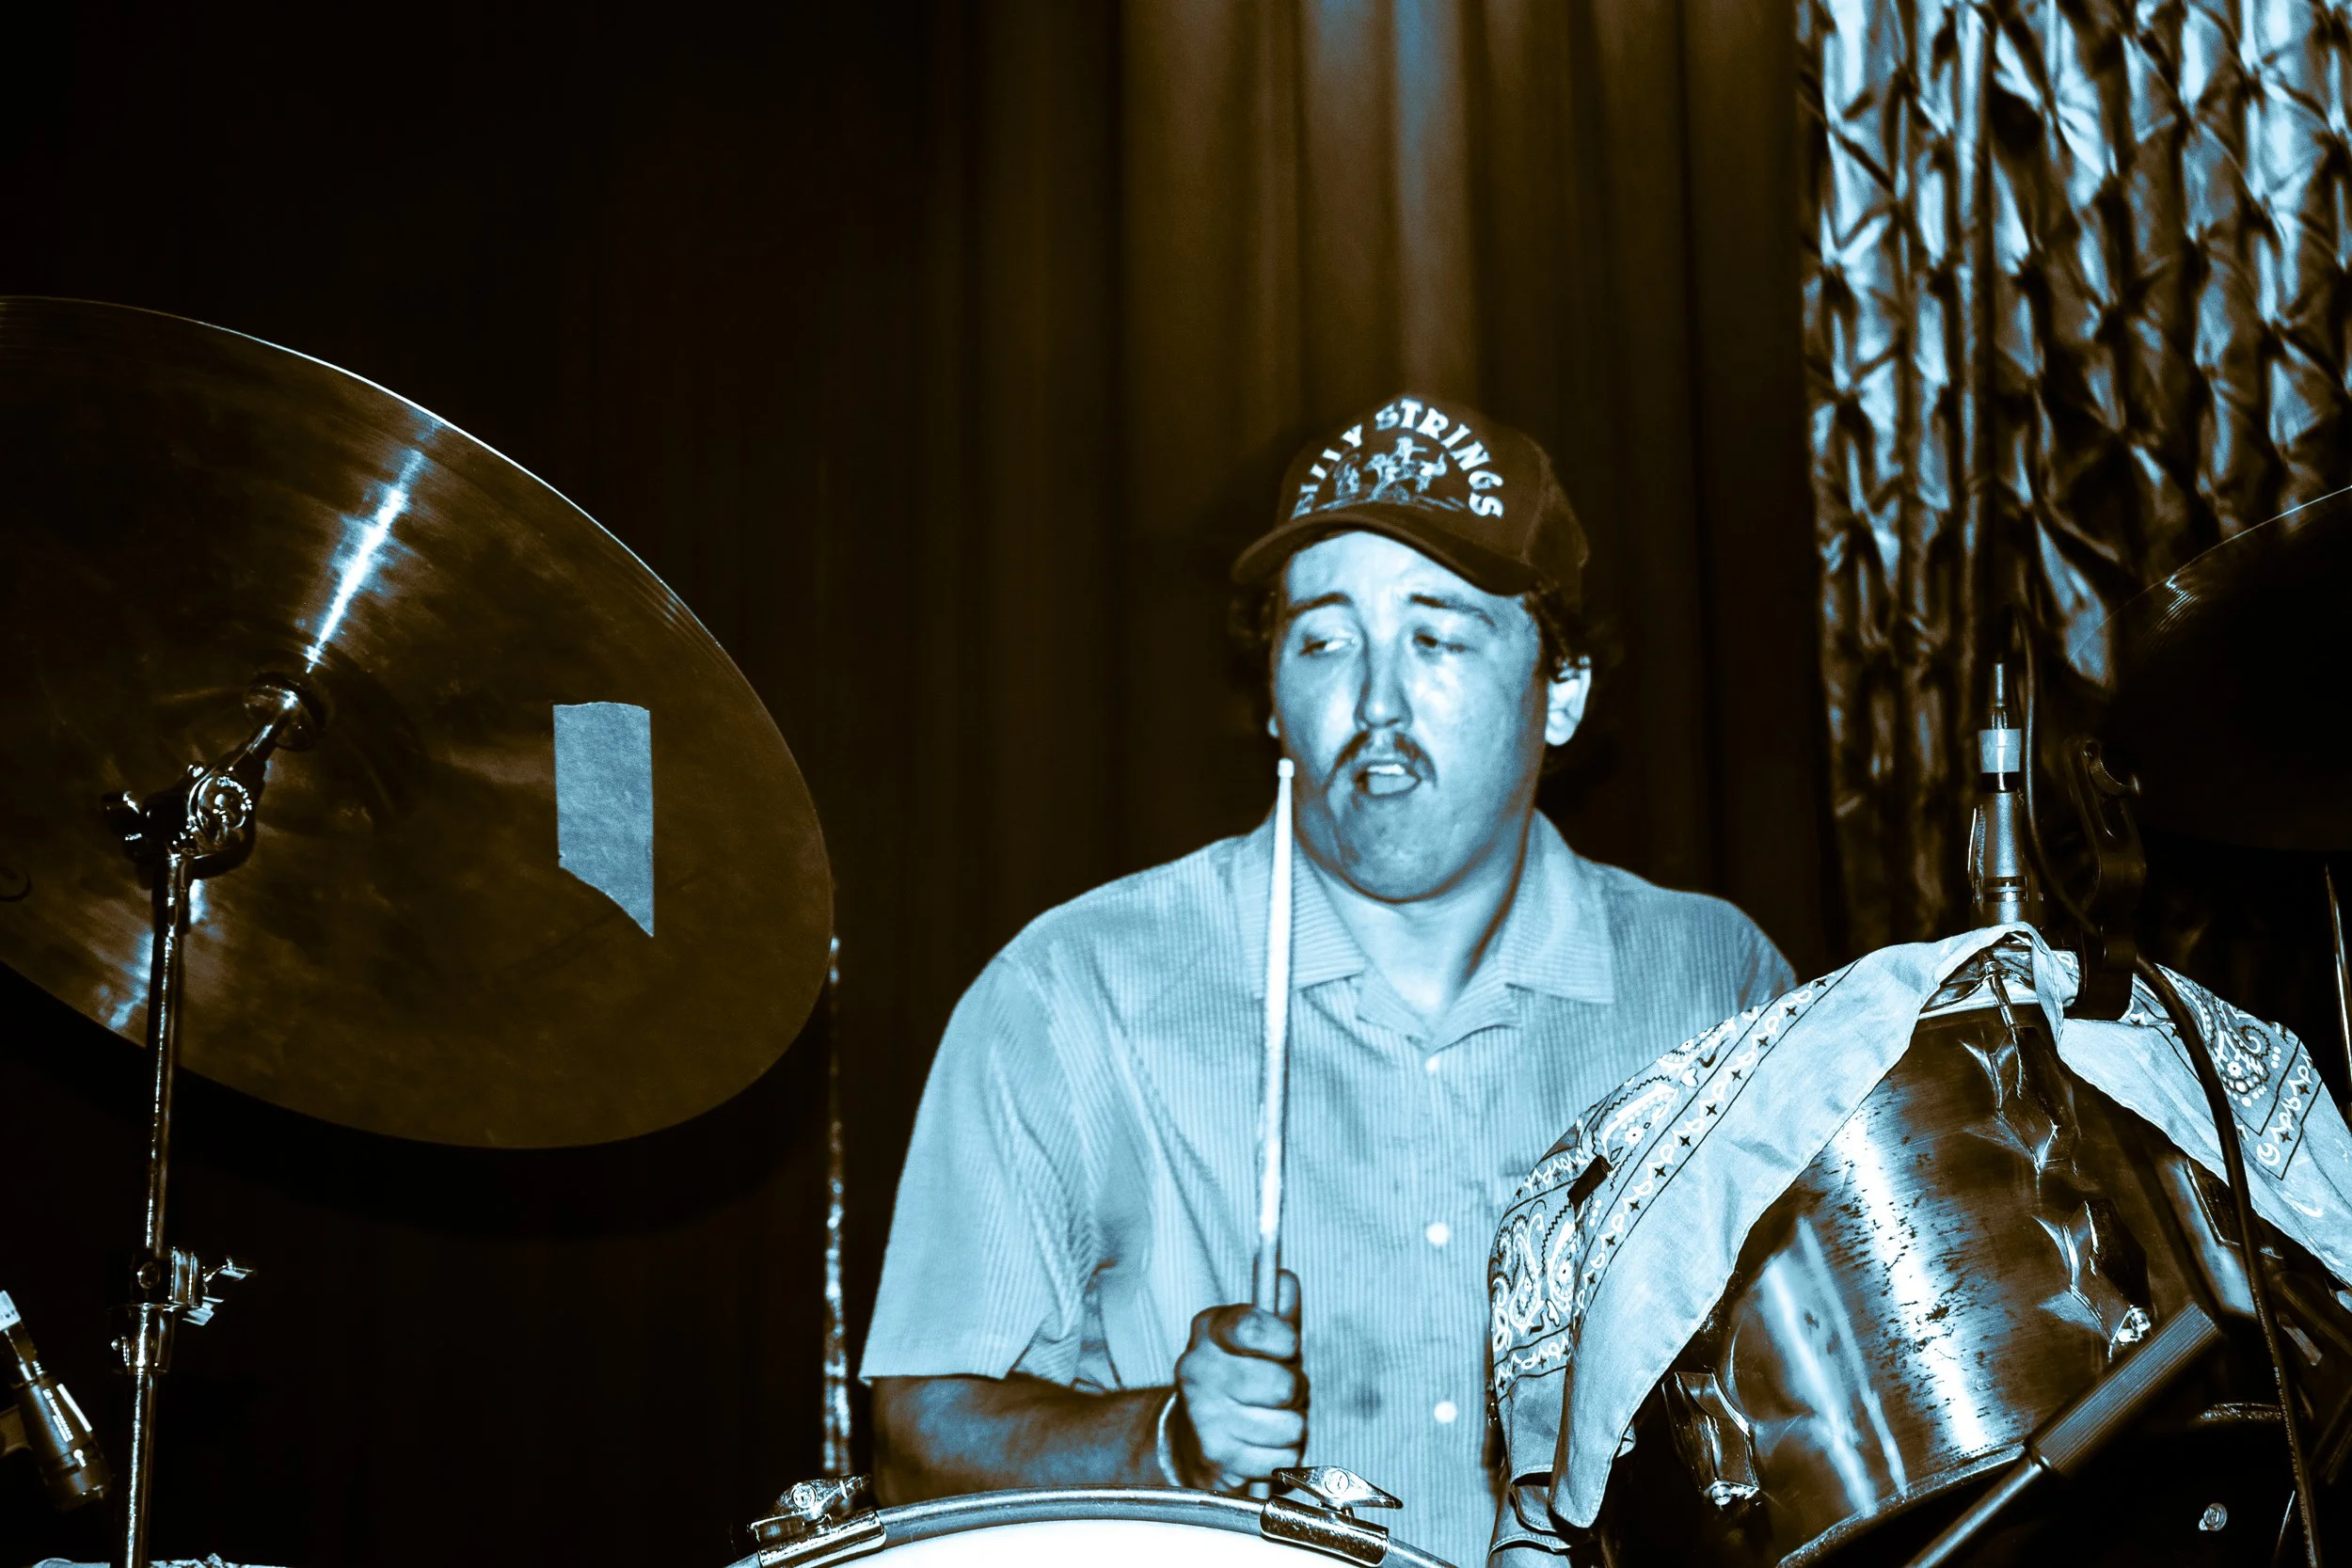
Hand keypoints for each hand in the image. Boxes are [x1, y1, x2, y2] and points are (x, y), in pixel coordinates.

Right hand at [1169, 1270, 1304, 1491]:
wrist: (1192, 1436)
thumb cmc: (1239, 1378)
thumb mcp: (1258, 1338)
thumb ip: (1278, 1309)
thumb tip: (1286, 1281)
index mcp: (1209, 1330)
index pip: (1254, 1327)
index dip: (1283, 1340)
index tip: (1288, 1347)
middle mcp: (1198, 1369)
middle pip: (1281, 1384)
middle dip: (1294, 1390)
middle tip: (1281, 1391)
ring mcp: (1205, 1414)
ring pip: (1289, 1425)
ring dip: (1291, 1425)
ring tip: (1270, 1418)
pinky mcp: (1217, 1455)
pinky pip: (1283, 1458)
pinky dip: (1283, 1455)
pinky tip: (1261, 1445)